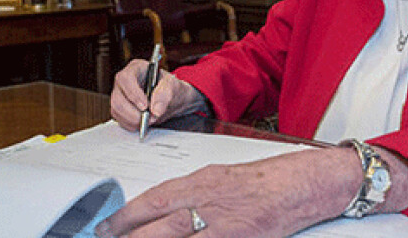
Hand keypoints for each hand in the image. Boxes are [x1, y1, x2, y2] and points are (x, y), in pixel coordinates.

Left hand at [95, 148, 358, 237]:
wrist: (300, 185)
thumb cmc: (262, 181)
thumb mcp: (219, 177)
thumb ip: (191, 193)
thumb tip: (163, 211)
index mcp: (200, 181)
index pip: (154, 200)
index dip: (127, 216)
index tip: (107, 226)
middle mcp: (208, 202)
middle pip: (159, 225)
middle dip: (130, 235)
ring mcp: (223, 225)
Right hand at [109, 59, 206, 130]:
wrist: (172, 99)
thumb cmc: (171, 88)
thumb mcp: (174, 87)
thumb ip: (165, 95)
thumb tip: (156, 110)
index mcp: (137, 68)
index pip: (126, 78)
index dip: (133, 94)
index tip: (145, 106)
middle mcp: (124, 81)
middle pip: (117, 98)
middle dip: (133, 113)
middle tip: (149, 119)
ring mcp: (120, 94)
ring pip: (116, 110)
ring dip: (132, 120)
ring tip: (148, 121)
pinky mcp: (119, 108)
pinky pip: (119, 119)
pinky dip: (131, 124)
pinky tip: (142, 123)